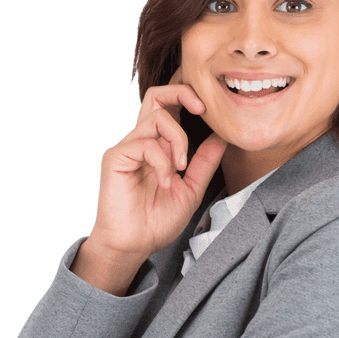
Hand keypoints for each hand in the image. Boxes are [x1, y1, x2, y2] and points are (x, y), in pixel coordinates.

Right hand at [88, 67, 226, 260]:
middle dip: (182, 92)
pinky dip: (162, 161)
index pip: (169, 105)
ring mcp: (127, 147)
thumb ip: (204, 163)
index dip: (187, 95)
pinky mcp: (116, 157)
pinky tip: (165, 183)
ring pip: (157, 117)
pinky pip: (145, 143)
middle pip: (157, 94)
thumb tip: (222, 136)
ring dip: (178, 140)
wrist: (134, 245)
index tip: (208, 110)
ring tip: (180, 169)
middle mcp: (141, 141)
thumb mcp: (191, 189)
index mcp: (158, 146)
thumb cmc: (157, 221)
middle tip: (203, 110)